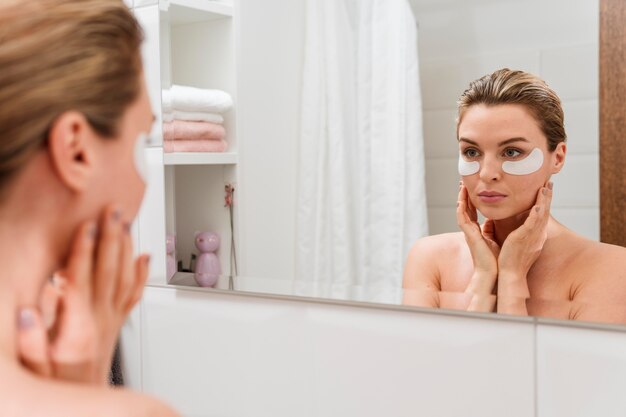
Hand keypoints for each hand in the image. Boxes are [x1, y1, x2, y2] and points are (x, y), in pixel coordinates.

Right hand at [17, 206, 149, 384]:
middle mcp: (100, 320)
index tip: (87, 226)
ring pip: (125, 276)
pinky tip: (144, 257)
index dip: (84, 250)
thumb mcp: (35, 371)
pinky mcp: (118, 323)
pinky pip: (133, 293)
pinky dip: (140, 272)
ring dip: (126, 247)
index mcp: (77, 328)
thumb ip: (30, 342)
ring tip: (127, 223)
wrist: (87, 408)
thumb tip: (25, 313)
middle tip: (114, 211)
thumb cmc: (59, 387)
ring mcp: (113, 319)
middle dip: (111, 237)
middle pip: (108, 270)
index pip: (81, 279)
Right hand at [457, 183, 498, 295]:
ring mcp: (469, 233)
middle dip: (464, 196)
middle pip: (465, 209)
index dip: (471, 200)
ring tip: (461, 186)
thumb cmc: (496, 259)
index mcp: (478, 231)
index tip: (471, 189)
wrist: (494, 272)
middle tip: (463, 182)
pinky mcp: (469, 236)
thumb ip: (491, 229)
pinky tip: (460, 200)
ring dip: (461, 199)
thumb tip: (492, 220)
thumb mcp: (494, 239)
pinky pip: (462, 220)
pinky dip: (460, 210)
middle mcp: (471, 231)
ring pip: (462, 212)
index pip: (473, 212)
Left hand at [497, 181, 552, 297]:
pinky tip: (538, 206)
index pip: (541, 215)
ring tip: (545, 188)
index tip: (545, 190)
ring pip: (541, 216)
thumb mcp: (515, 242)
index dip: (544, 202)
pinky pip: (532, 225)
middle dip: (547, 197)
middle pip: (545, 212)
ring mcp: (532, 238)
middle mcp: (537, 235)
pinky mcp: (524, 240)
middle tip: (550, 183)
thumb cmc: (510, 261)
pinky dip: (536, 215)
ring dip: (544, 201)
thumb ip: (516, 232)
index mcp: (534, 236)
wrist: (509, 275)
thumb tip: (510, 225)